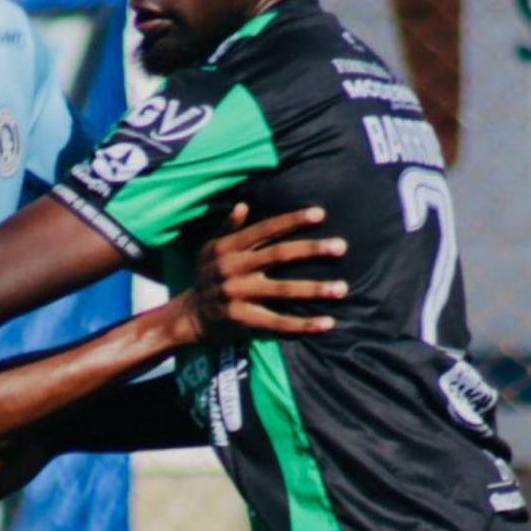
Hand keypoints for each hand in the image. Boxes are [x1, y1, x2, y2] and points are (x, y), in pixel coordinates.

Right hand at [196, 204, 347, 337]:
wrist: (188, 317)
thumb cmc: (204, 278)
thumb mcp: (209, 250)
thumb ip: (227, 228)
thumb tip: (243, 205)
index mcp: (229, 249)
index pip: (265, 230)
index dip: (292, 221)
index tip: (320, 214)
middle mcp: (234, 269)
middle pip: (279, 256)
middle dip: (312, 250)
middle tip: (341, 247)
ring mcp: (239, 295)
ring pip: (283, 291)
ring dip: (314, 289)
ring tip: (342, 288)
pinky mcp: (243, 320)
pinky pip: (278, 323)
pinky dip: (303, 324)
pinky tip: (327, 323)